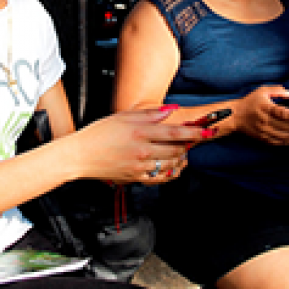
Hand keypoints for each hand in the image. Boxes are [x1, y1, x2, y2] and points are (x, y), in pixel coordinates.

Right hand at [70, 107, 205, 184]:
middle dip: (190, 145)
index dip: (194, 133)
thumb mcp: (123, 117)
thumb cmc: (99, 133)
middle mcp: (142, 151)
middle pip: (176, 150)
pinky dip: (171, 171)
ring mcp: (139, 167)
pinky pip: (160, 177)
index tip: (208, 131)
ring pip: (170, 164)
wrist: (80, 156)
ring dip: (182, 157)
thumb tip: (171, 110)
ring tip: (185, 150)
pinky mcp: (136, 178)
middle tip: (197, 139)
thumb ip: (148, 114)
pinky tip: (173, 165)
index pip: (174, 133)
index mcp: (139, 133)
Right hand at [236, 86, 288, 145]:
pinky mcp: (262, 138)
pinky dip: (287, 142)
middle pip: (286, 126)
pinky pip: (277, 142)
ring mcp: (264, 131)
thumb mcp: (262, 91)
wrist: (236, 115)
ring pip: (284, 136)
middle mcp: (265, 120)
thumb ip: (277, 90)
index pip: (284, 113)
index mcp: (266, 107)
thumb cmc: (250, 101)